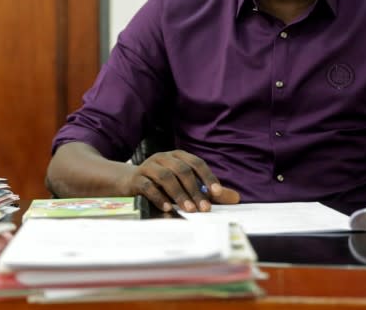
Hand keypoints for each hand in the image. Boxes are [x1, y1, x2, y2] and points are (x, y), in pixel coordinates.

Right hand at [123, 150, 239, 212]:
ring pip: (165, 177)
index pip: (197, 163)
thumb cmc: (162, 184)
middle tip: (204, 208)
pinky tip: (167, 208)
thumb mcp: (186, 185)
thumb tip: (235, 198)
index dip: (208, 177)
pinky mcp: (136, 179)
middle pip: (182, 170)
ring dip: (179, 194)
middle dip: (195, 190)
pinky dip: (158, 197)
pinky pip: (147, 186)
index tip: (217, 194)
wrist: (129, 182)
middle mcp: (164, 158)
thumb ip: (209, 191)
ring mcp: (148, 166)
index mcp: (178, 156)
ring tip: (188, 210)